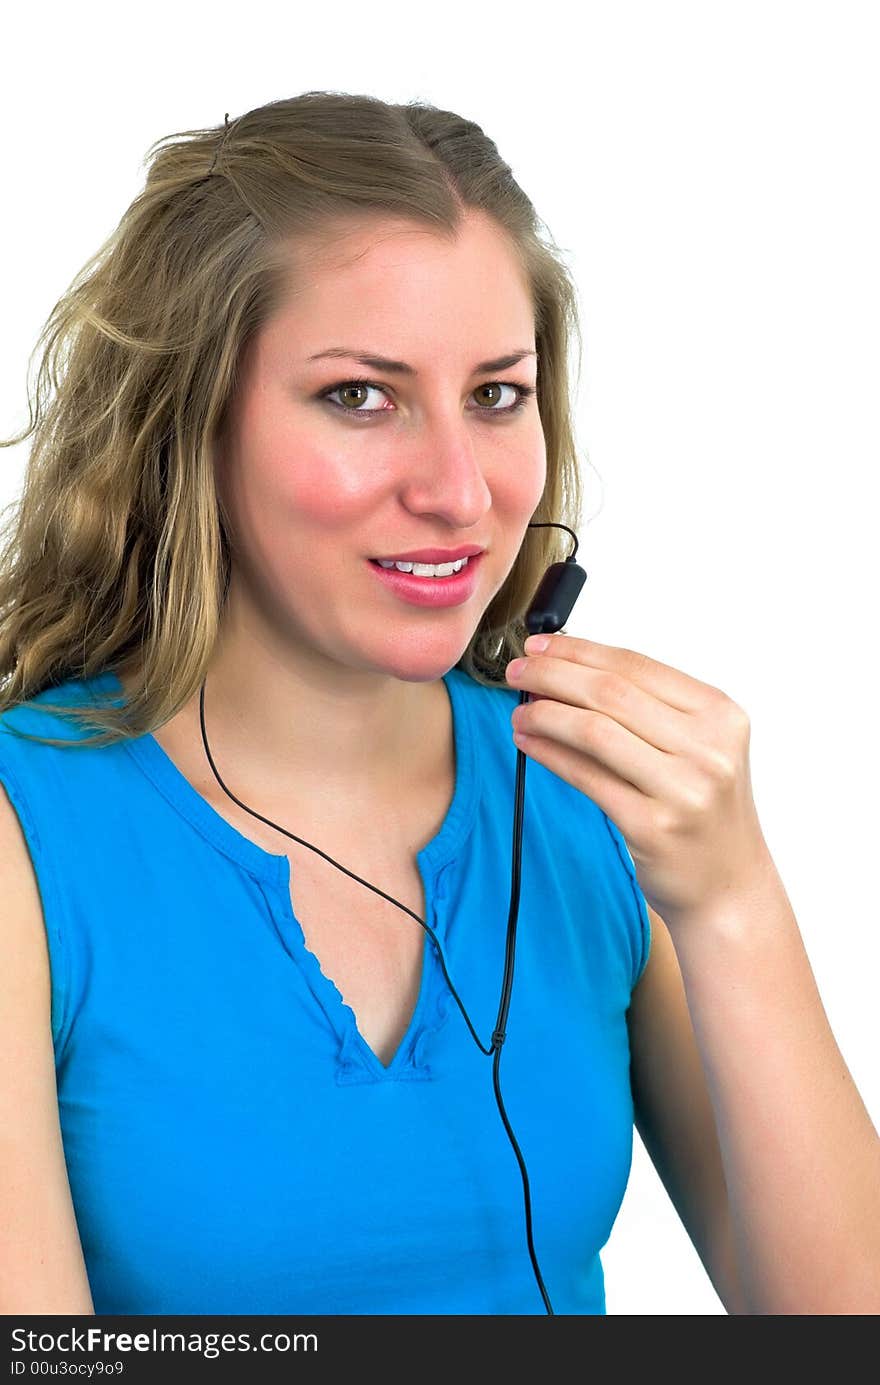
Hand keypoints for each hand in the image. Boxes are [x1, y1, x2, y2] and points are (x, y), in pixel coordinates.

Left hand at [505, 633, 772, 933]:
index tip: (541, 644)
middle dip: (553, 674)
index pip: (637, 666)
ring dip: (544, 714)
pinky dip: (549, 753)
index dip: (580, 650)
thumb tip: (567, 670)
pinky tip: (529, 742)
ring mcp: (682, 789)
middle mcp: (708, 748)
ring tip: (519, 711)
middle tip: (518, 670)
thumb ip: (646, 710)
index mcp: (721, 715)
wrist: (730, 886)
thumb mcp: (698, 748)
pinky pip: (585, 777)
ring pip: (594, 730)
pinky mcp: (651, 826)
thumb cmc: (703, 810)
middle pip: (611, 692)